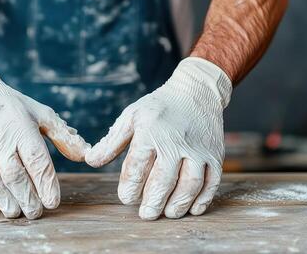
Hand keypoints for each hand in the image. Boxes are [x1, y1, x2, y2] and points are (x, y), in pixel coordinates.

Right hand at [0, 57, 90, 218]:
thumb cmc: (11, 107)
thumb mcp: (40, 114)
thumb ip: (63, 136)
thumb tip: (86, 154)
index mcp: (22, 129)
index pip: (37, 161)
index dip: (46, 184)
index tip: (53, 202)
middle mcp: (0, 139)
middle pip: (15, 175)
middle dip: (27, 198)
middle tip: (36, 213)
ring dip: (5, 200)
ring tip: (16, 213)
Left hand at [85, 57, 231, 219]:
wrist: (196, 92)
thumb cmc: (159, 108)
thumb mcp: (131, 117)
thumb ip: (112, 142)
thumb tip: (90, 161)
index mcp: (150, 132)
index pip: (137, 167)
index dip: (130, 187)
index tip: (127, 197)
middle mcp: (176, 141)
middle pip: (163, 180)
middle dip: (153, 202)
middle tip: (146, 214)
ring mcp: (198, 149)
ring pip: (190, 184)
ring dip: (178, 204)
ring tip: (167, 214)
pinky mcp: (216, 154)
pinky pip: (212, 182)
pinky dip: (203, 199)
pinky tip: (192, 209)